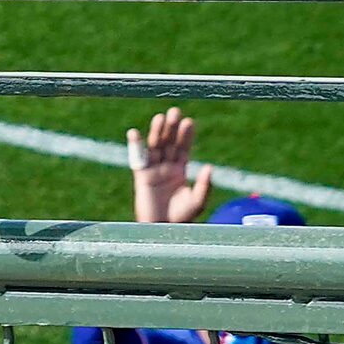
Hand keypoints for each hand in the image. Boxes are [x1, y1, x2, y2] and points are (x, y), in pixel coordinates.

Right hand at [128, 107, 214, 224]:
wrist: (162, 230)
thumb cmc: (182, 218)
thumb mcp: (197, 202)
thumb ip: (203, 185)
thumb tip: (209, 167)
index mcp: (180, 170)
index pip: (183, 148)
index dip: (186, 135)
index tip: (189, 122)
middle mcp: (166, 167)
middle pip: (169, 143)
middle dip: (172, 128)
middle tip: (175, 112)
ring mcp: (153, 171)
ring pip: (155, 147)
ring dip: (157, 132)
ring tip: (160, 118)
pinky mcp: (141, 177)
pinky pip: (137, 159)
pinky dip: (135, 145)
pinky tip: (134, 133)